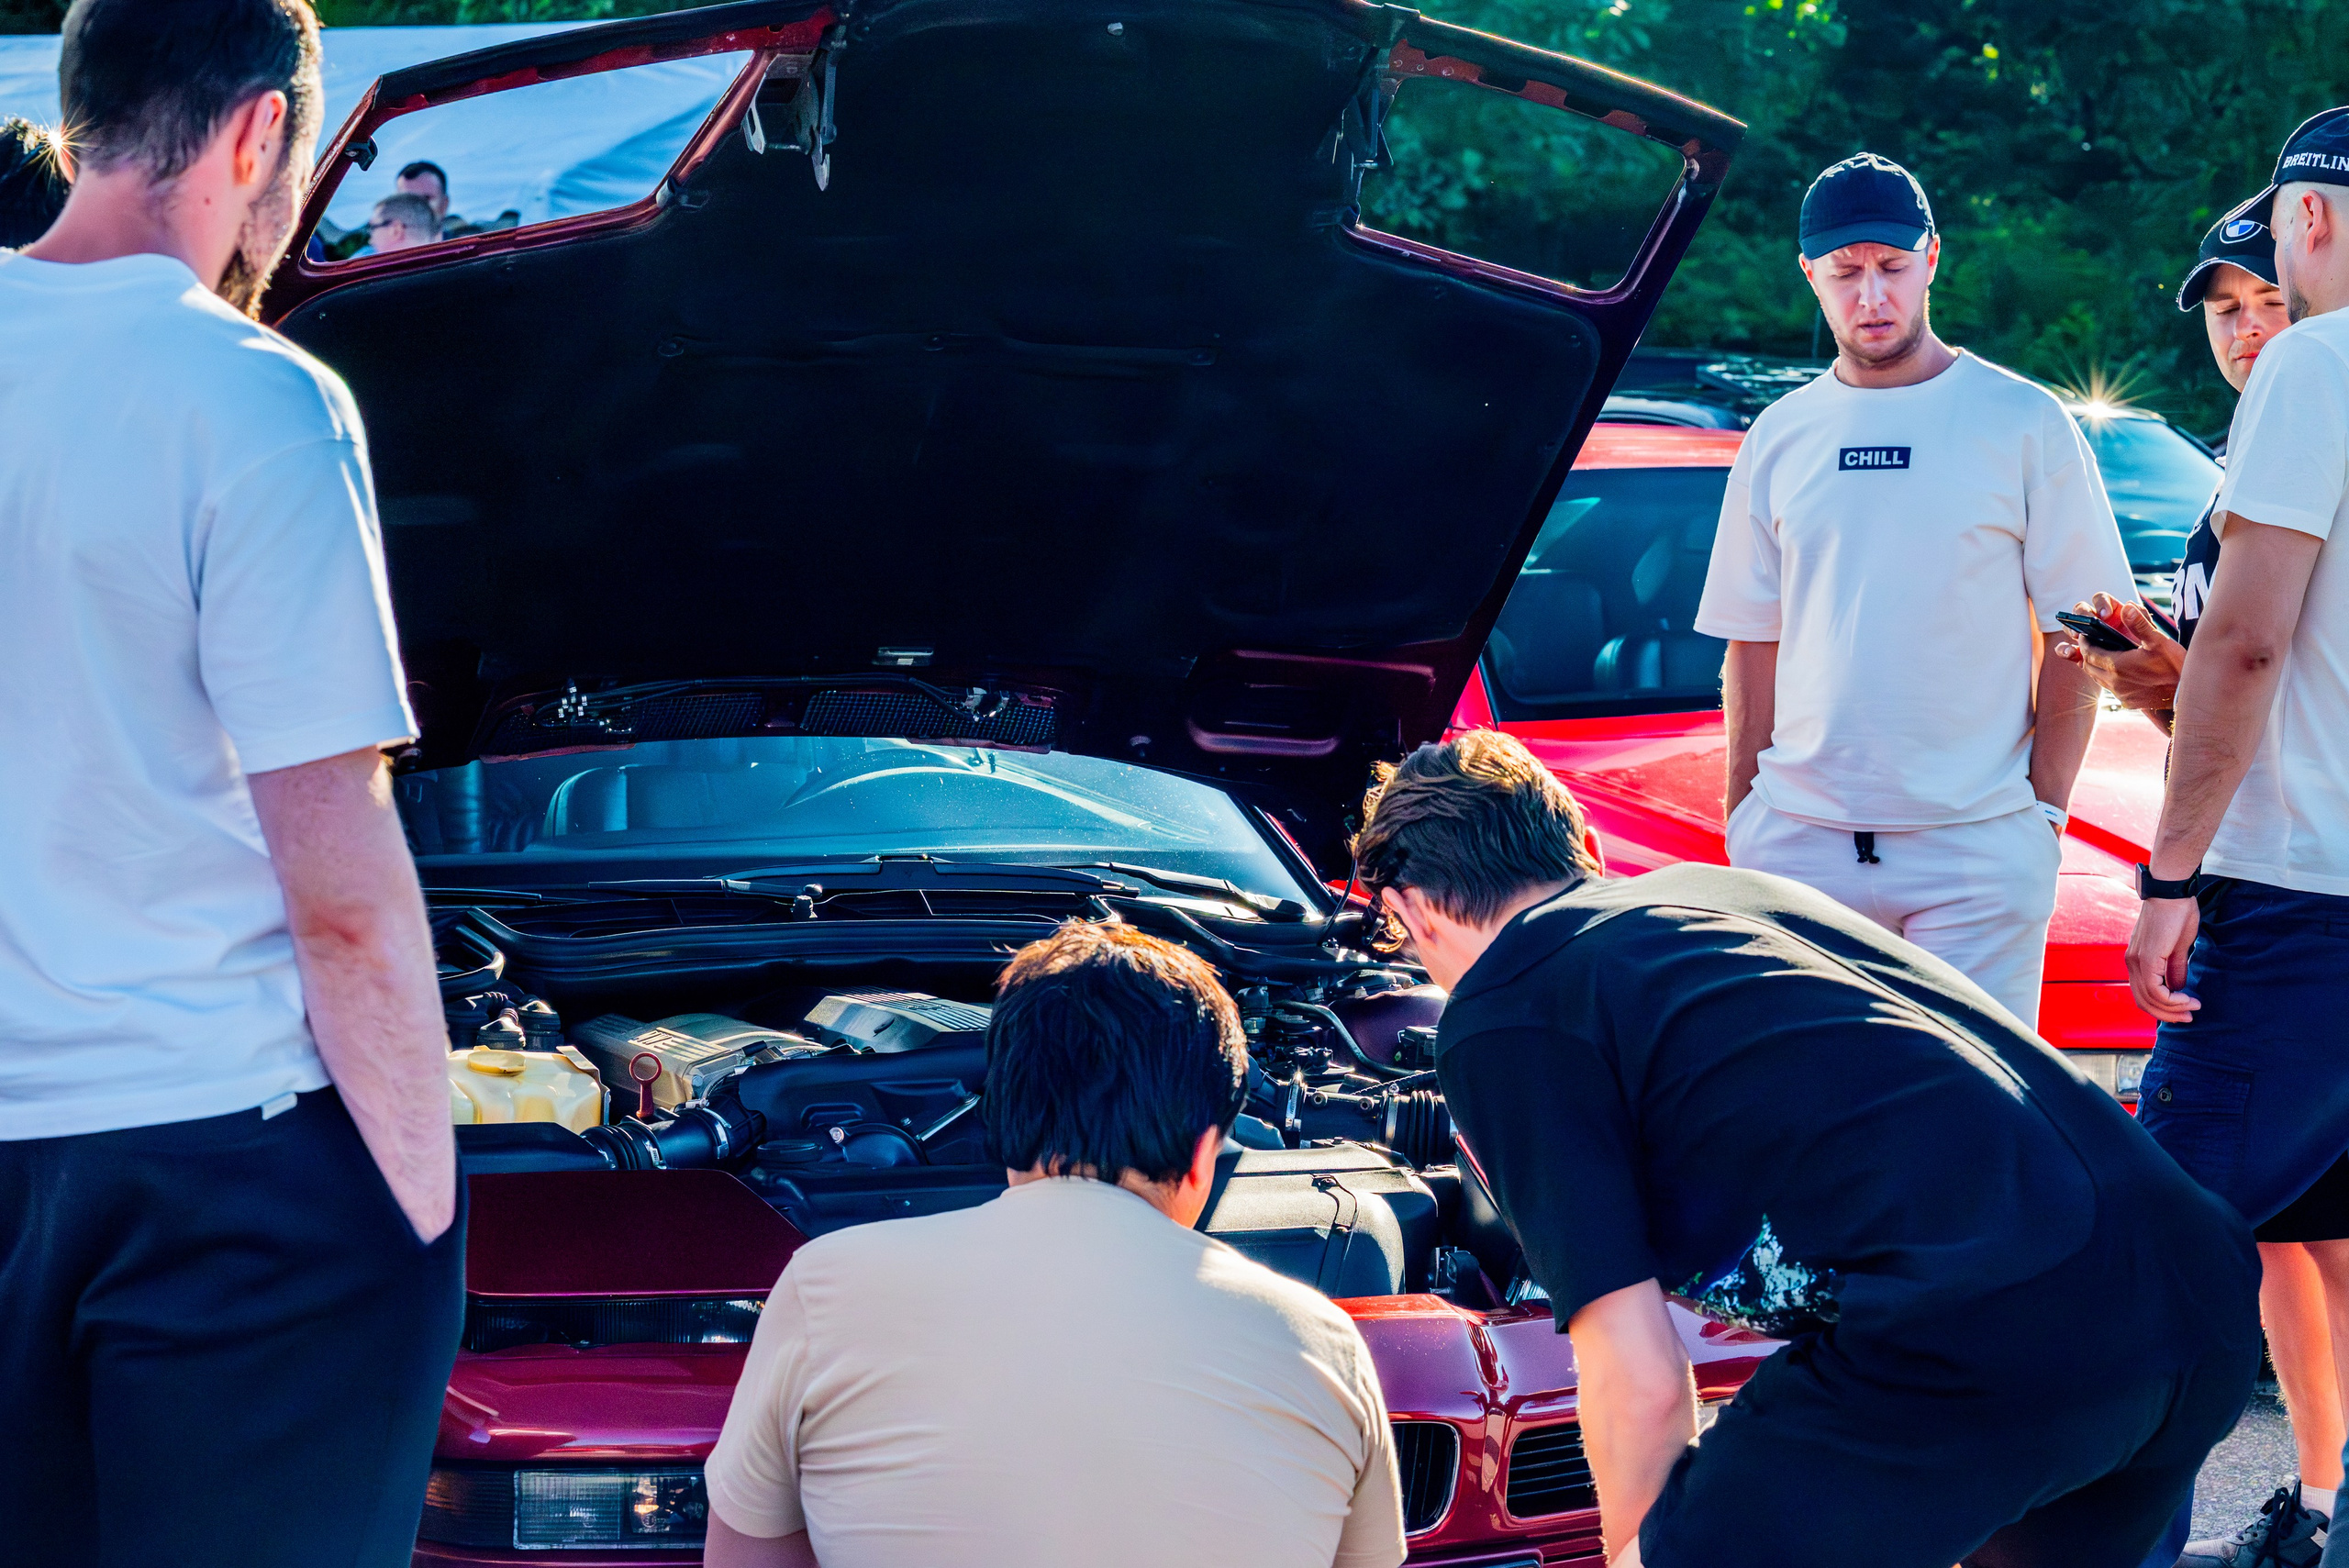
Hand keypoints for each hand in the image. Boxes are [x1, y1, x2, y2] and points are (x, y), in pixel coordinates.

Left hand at [2050, 593, 2184, 712]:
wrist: (2187, 693)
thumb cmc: (2175, 665)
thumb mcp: (2159, 641)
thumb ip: (2140, 624)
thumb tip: (2126, 607)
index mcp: (2117, 666)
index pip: (2089, 653)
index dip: (2084, 643)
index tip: (2084, 635)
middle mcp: (2114, 682)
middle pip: (2089, 667)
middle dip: (2087, 654)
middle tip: (2091, 643)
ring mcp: (2120, 694)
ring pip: (2097, 678)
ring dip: (2096, 666)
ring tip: (2102, 655)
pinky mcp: (2127, 702)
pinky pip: (2110, 688)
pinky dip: (2107, 678)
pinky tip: (2117, 671)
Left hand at [2125, 894, 2200, 1023]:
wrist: (2172, 892)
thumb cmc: (2176, 913)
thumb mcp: (2178, 948)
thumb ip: (2174, 969)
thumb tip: (2178, 988)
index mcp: (2136, 960)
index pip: (2143, 994)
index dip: (2163, 1007)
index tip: (2186, 1009)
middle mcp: (2131, 962)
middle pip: (2143, 1001)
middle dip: (2168, 1014)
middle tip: (2189, 1017)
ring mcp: (2136, 960)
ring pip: (2149, 999)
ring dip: (2172, 1009)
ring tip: (2192, 1008)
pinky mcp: (2146, 957)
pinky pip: (2155, 990)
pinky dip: (2172, 1000)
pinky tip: (2188, 999)